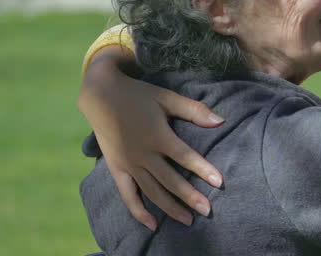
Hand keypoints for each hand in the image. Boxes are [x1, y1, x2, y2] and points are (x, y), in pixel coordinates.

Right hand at [79, 49, 224, 229]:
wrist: (100, 96)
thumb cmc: (138, 95)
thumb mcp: (167, 97)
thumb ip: (194, 110)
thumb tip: (221, 120)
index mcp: (157, 135)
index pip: (184, 156)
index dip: (202, 169)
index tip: (220, 183)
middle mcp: (142, 154)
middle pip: (170, 180)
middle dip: (190, 197)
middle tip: (208, 211)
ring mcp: (128, 164)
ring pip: (152, 191)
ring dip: (170, 208)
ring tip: (188, 220)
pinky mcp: (116, 169)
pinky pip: (128, 195)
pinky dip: (139, 211)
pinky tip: (152, 224)